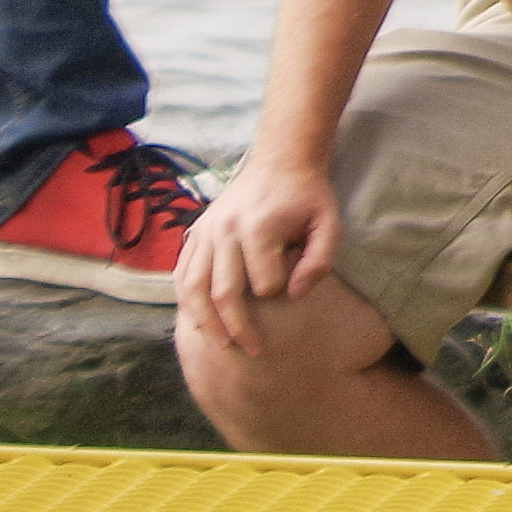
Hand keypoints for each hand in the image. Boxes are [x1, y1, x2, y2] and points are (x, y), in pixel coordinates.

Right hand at [174, 161, 337, 351]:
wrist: (280, 159)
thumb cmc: (308, 196)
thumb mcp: (330, 223)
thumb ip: (320, 262)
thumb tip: (294, 296)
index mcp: (259, 228)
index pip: (262, 283)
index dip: (277, 294)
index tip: (288, 296)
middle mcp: (225, 230)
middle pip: (223, 293)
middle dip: (237, 328)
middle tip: (253, 352)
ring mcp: (205, 231)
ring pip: (193, 287)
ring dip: (205, 321)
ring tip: (220, 344)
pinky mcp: (195, 231)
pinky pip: (181, 271)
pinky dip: (186, 299)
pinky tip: (198, 319)